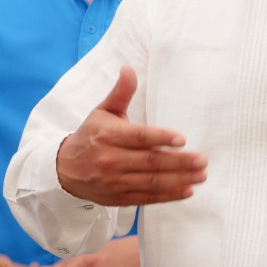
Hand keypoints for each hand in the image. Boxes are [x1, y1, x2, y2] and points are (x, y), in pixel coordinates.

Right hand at [56, 66, 206, 206]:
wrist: (65, 169)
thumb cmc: (91, 136)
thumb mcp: (103, 111)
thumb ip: (120, 93)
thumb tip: (128, 69)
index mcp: (109, 135)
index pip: (138, 137)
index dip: (160, 138)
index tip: (182, 139)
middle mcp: (111, 159)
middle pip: (150, 162)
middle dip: (179, 162)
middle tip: (202, 161)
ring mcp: (115, 181)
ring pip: (151, 182)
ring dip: (179, 180)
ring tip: (201, 175)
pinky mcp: (119, 198)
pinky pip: (147, 197)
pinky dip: (169, 196)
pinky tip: (187, 190)